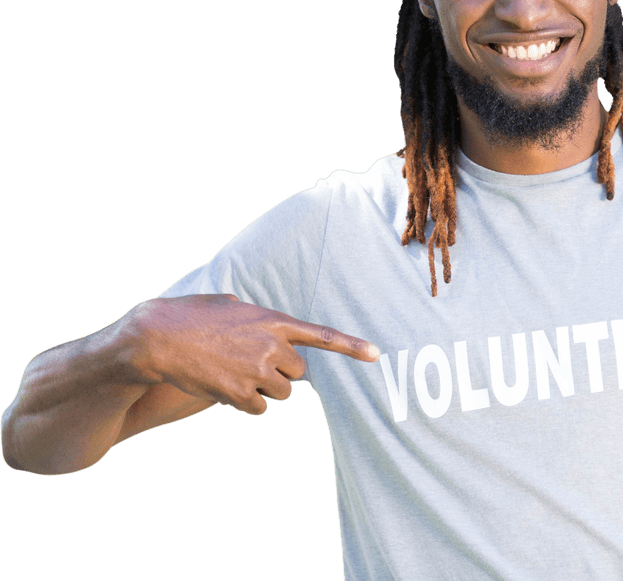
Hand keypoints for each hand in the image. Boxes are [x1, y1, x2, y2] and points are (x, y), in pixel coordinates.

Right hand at [125, 294, 379, 414]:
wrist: (157, 339)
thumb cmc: (188, 317)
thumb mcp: (226, 304)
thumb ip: (248, 311)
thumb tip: (245, 309)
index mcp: (273, 321)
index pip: (321, 335)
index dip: (351, 346)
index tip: (376, 355)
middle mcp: (271, 347)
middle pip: (298, 373)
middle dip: (281, 372)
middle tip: (251, 364)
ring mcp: (257, 371)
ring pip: (280, 393)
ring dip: (263, 389)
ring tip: (232, 373)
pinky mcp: (240, 394)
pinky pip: (259, 408)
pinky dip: (246, 403)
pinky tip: (224, 387)